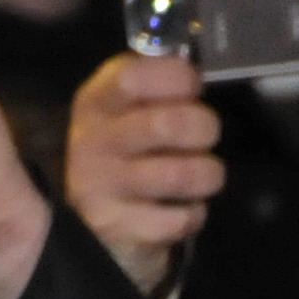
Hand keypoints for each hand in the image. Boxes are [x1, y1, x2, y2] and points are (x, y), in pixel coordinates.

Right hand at [65, 52, 223, 294]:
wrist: (97, 230)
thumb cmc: (128, 160)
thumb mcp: (129, 115)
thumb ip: (156, 89)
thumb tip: (193, 68)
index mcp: (96, 102)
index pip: (132, 76)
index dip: (175, 77)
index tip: (193, 86)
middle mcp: (91, 140)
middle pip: (166, 125)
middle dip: (203, 128)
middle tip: (206, 137)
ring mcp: (100, 186)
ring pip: (181, 174)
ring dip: (207, 175)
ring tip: (201, 176)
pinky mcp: (116, 227)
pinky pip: (179, 217)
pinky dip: (193, 215)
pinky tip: (181, 210)